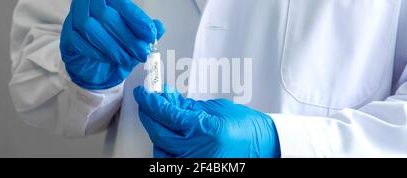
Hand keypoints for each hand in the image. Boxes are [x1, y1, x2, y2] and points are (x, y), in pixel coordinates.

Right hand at [60, 0, 164, 88]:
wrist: (95, 67)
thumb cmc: (115, 46)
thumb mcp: (135, 40)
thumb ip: (146, 32)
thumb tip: (160, 27)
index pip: (121, 3)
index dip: (136, 18)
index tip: (150, 34)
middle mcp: (88, 4)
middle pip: (106, 15)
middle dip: (127, 37)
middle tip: (142, 52)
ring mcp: (74, 19)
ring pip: (90, 27)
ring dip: (112, 46)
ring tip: (126, 59)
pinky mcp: (66, 36)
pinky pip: (78, 41)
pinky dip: (96, 51)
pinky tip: (108, 59)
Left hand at [133, 85, 280, 157]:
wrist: (262, 145)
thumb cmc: (245, 127)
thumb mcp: (214, 109)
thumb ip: (187, 106)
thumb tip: (165, 97)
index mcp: (205, 130)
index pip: (167, 114)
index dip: (151, 101)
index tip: (144, 93)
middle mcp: (198, 150)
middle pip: (159, 132)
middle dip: (149, 115)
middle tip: (147, 102)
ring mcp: (195, 163)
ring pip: (160, 148)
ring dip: (156, 132)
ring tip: (162, 120)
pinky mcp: (195, 169)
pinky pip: (169, 161)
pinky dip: (165, 148)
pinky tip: (168, 138)